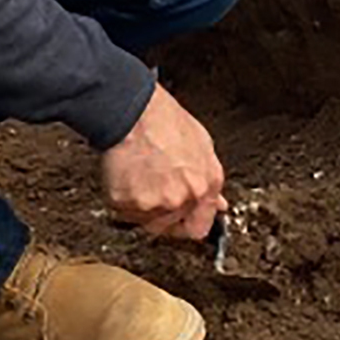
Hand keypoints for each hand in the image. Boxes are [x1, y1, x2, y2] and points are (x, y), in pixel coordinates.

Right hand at [99, 82, 225, 240]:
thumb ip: (211, 180)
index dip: (186, 223)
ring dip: (140, 205)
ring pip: (144, 221)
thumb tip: (218, 204)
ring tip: (140, 175)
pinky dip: (122, 197)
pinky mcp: (125, 202)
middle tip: (152, 187)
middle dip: (161, 213)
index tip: (179, 219)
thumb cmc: (165, 121)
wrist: (132, 111)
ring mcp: (153, 203)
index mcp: (205, 186)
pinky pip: (122, 211)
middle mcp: (181, 199)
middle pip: (168, 227)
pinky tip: (127, 174)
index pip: (199, 228)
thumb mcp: (203, 146)